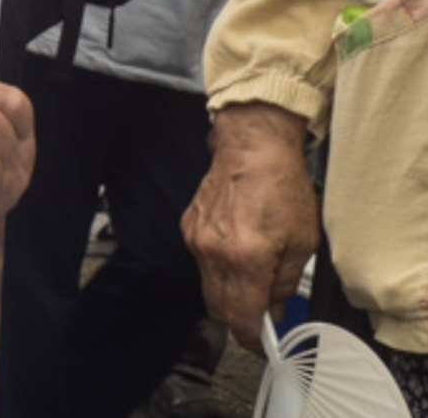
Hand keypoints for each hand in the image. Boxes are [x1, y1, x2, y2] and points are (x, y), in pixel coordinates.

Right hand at [183, 102, 317, 349]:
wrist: (252, 148)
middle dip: (240, 320)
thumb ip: (285, 282)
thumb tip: (274, 308)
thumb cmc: (280, 185)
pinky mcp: (189, 228)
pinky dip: (219, 270)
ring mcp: (197, 240)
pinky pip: (202, 264)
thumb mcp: (302, 241)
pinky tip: (238, 253)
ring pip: (208, 288)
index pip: (242, 317)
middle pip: (218, 309)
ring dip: (229, 295)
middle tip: (261, 318)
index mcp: (246, 259)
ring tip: (253, 280)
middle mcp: (214, 252)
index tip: (261, 343)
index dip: (253, 338)